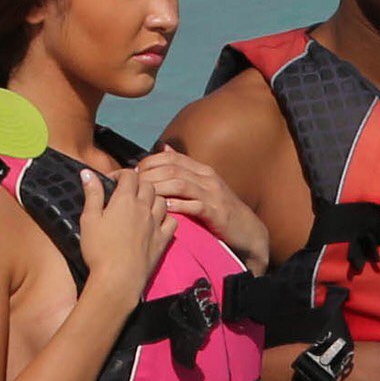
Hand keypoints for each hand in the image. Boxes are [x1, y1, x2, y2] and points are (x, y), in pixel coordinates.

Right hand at [79, 169, 175, 303]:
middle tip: (128, 192)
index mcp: (125, 200)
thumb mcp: (89, 219)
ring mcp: (156, 223)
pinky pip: (172, 221)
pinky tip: (158, 221)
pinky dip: (167, 217)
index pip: (129, 176)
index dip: (121, 174)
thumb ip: (92, 194)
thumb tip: (87, 171)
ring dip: (154, 198)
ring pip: (162, 200)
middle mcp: (144, 207)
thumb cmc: (99, 249)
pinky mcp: (163, 239)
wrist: (118, 277)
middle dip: (138, 184)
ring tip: (143, 204)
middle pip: (148, 185)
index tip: (112, 181)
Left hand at [136, 146, 268, 274]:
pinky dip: (177, 206)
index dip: (148, 163)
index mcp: (202, 170)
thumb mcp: (205, 185)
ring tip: (141, 197)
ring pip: (180, 184)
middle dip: (147, 176)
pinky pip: (194, 206)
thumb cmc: (222, 210)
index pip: (170, 158)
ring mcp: (213, 195)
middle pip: (171, 170)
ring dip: (158, 189)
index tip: (132, 174)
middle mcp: (207, 178)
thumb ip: (184, 168)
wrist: (249, 231)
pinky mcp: (217, 213)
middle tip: (130, 186)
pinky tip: (164, 209)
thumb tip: (164, 149)